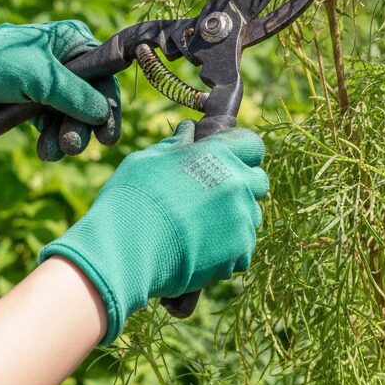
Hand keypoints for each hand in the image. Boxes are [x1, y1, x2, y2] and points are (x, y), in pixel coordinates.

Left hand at [0, 20, 120, 157]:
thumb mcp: (40, 77)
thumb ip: (75, 96)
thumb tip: (104, 114)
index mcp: (73, 42)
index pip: (103, 75)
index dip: (108, 106)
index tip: (107, 136)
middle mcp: (67, 61)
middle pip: (90, 100)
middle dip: (81, 126)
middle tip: (73, 147)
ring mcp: (51, 83)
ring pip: (71, 116)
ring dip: (65, 136)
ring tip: (52, 152)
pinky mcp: (35, 102)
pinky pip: (52, 123)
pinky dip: (50, 138)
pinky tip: (45, 151)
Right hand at [38, 120, 268, 343]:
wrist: (126, 250)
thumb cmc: (132, 199)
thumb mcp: (149, 160)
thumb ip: (176, 145)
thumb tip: (188, 131)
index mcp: (218, 154)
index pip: (251, 144)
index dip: (240, 151)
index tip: (227, 159)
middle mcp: (238, 183)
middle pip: (258, 181)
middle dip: (242, 184)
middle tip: (214, 195)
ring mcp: (242, 219)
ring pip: (250, 216)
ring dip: (234, 218)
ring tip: (200, 228)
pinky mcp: (240, 253)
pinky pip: (243, 248)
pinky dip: (228, 250)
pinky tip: (200, 250)